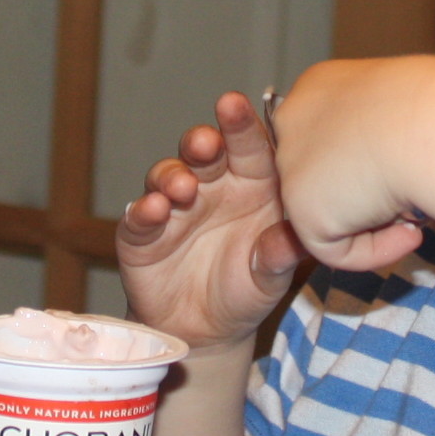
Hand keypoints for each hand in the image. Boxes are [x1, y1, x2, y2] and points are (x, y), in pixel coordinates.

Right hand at [115, 91, 304, 353]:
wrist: (205, 331)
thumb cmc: (245, 290)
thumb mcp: (270, 277)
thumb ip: (279, 254)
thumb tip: (296, 236)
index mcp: (250, 186)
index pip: (247, 147)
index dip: (241, 125)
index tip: (235, 104)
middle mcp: (210, 188)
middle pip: (203, 152)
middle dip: (202, 141)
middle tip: (207, 141)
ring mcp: (173, 208)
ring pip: (167, 175)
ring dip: (172, 175)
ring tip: (183, 186)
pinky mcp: (142, 234)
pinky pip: (139, 216)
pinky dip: (144, 211)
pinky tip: (154, 210)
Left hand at [266, 57, 434, 273]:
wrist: (431, 123)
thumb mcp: (406, 105)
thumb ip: (385, 131)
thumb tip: (391, 168)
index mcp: (319, 87)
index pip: (329, 137)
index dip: (366, 161)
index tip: (408, 166)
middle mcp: (293, 121)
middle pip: (324, 176)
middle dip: (367, 193)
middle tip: (413, 196)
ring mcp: (291, 166)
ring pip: (330, 213)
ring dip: (376, 219)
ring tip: (418, 211)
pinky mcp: (301, 211)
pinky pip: (335, 249)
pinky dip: (376, 250)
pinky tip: (411, 233)